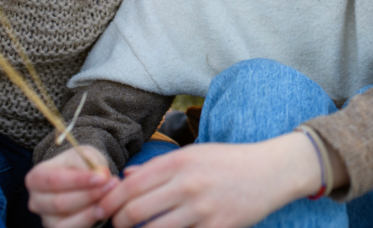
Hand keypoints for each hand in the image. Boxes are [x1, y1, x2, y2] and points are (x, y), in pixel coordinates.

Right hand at [26, 145, 117, 227]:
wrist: (81, 177)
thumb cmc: (79, 164)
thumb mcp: (82, 154)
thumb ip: (89, 162)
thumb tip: (102, 175)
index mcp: (36, 177)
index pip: (54, 180)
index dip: (78, 181)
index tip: (101, 177)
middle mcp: (35, 201)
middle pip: (60, 202)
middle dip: (88, 195)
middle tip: (111, 186)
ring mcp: (45, 218)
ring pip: (67, 220)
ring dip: (92, 209)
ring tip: (111, 196)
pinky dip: (90, 219)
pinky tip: (104, 209)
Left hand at [94, 134, 320, 227]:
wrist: (270, 171)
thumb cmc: (228, 161)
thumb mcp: (193, 153)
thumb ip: (158, 166)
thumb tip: (125, 177)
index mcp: (179, 161)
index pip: (131, 185)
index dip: (110, 201)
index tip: (102, 210)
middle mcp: (187, 184)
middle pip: (135, 210)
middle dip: (117, 223)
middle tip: (115, 226)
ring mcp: (202, 209)